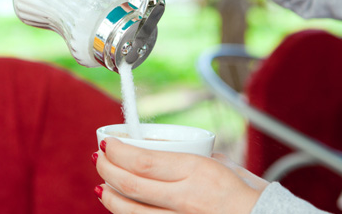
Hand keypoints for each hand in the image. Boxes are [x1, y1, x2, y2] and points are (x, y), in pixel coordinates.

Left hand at [93, 138, 268, 213]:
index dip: (118, 151)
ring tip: (102, 183)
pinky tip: (119, 205)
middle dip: (107, 168)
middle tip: (100, 158)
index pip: (144, 160)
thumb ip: (195, 156)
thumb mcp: (224, 165)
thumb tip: (172, 150)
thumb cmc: (249, 194)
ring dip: (109, 195)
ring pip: (130, 210)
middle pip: (130, 184)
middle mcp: (184, 197)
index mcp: (196, 171)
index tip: (108, 143)